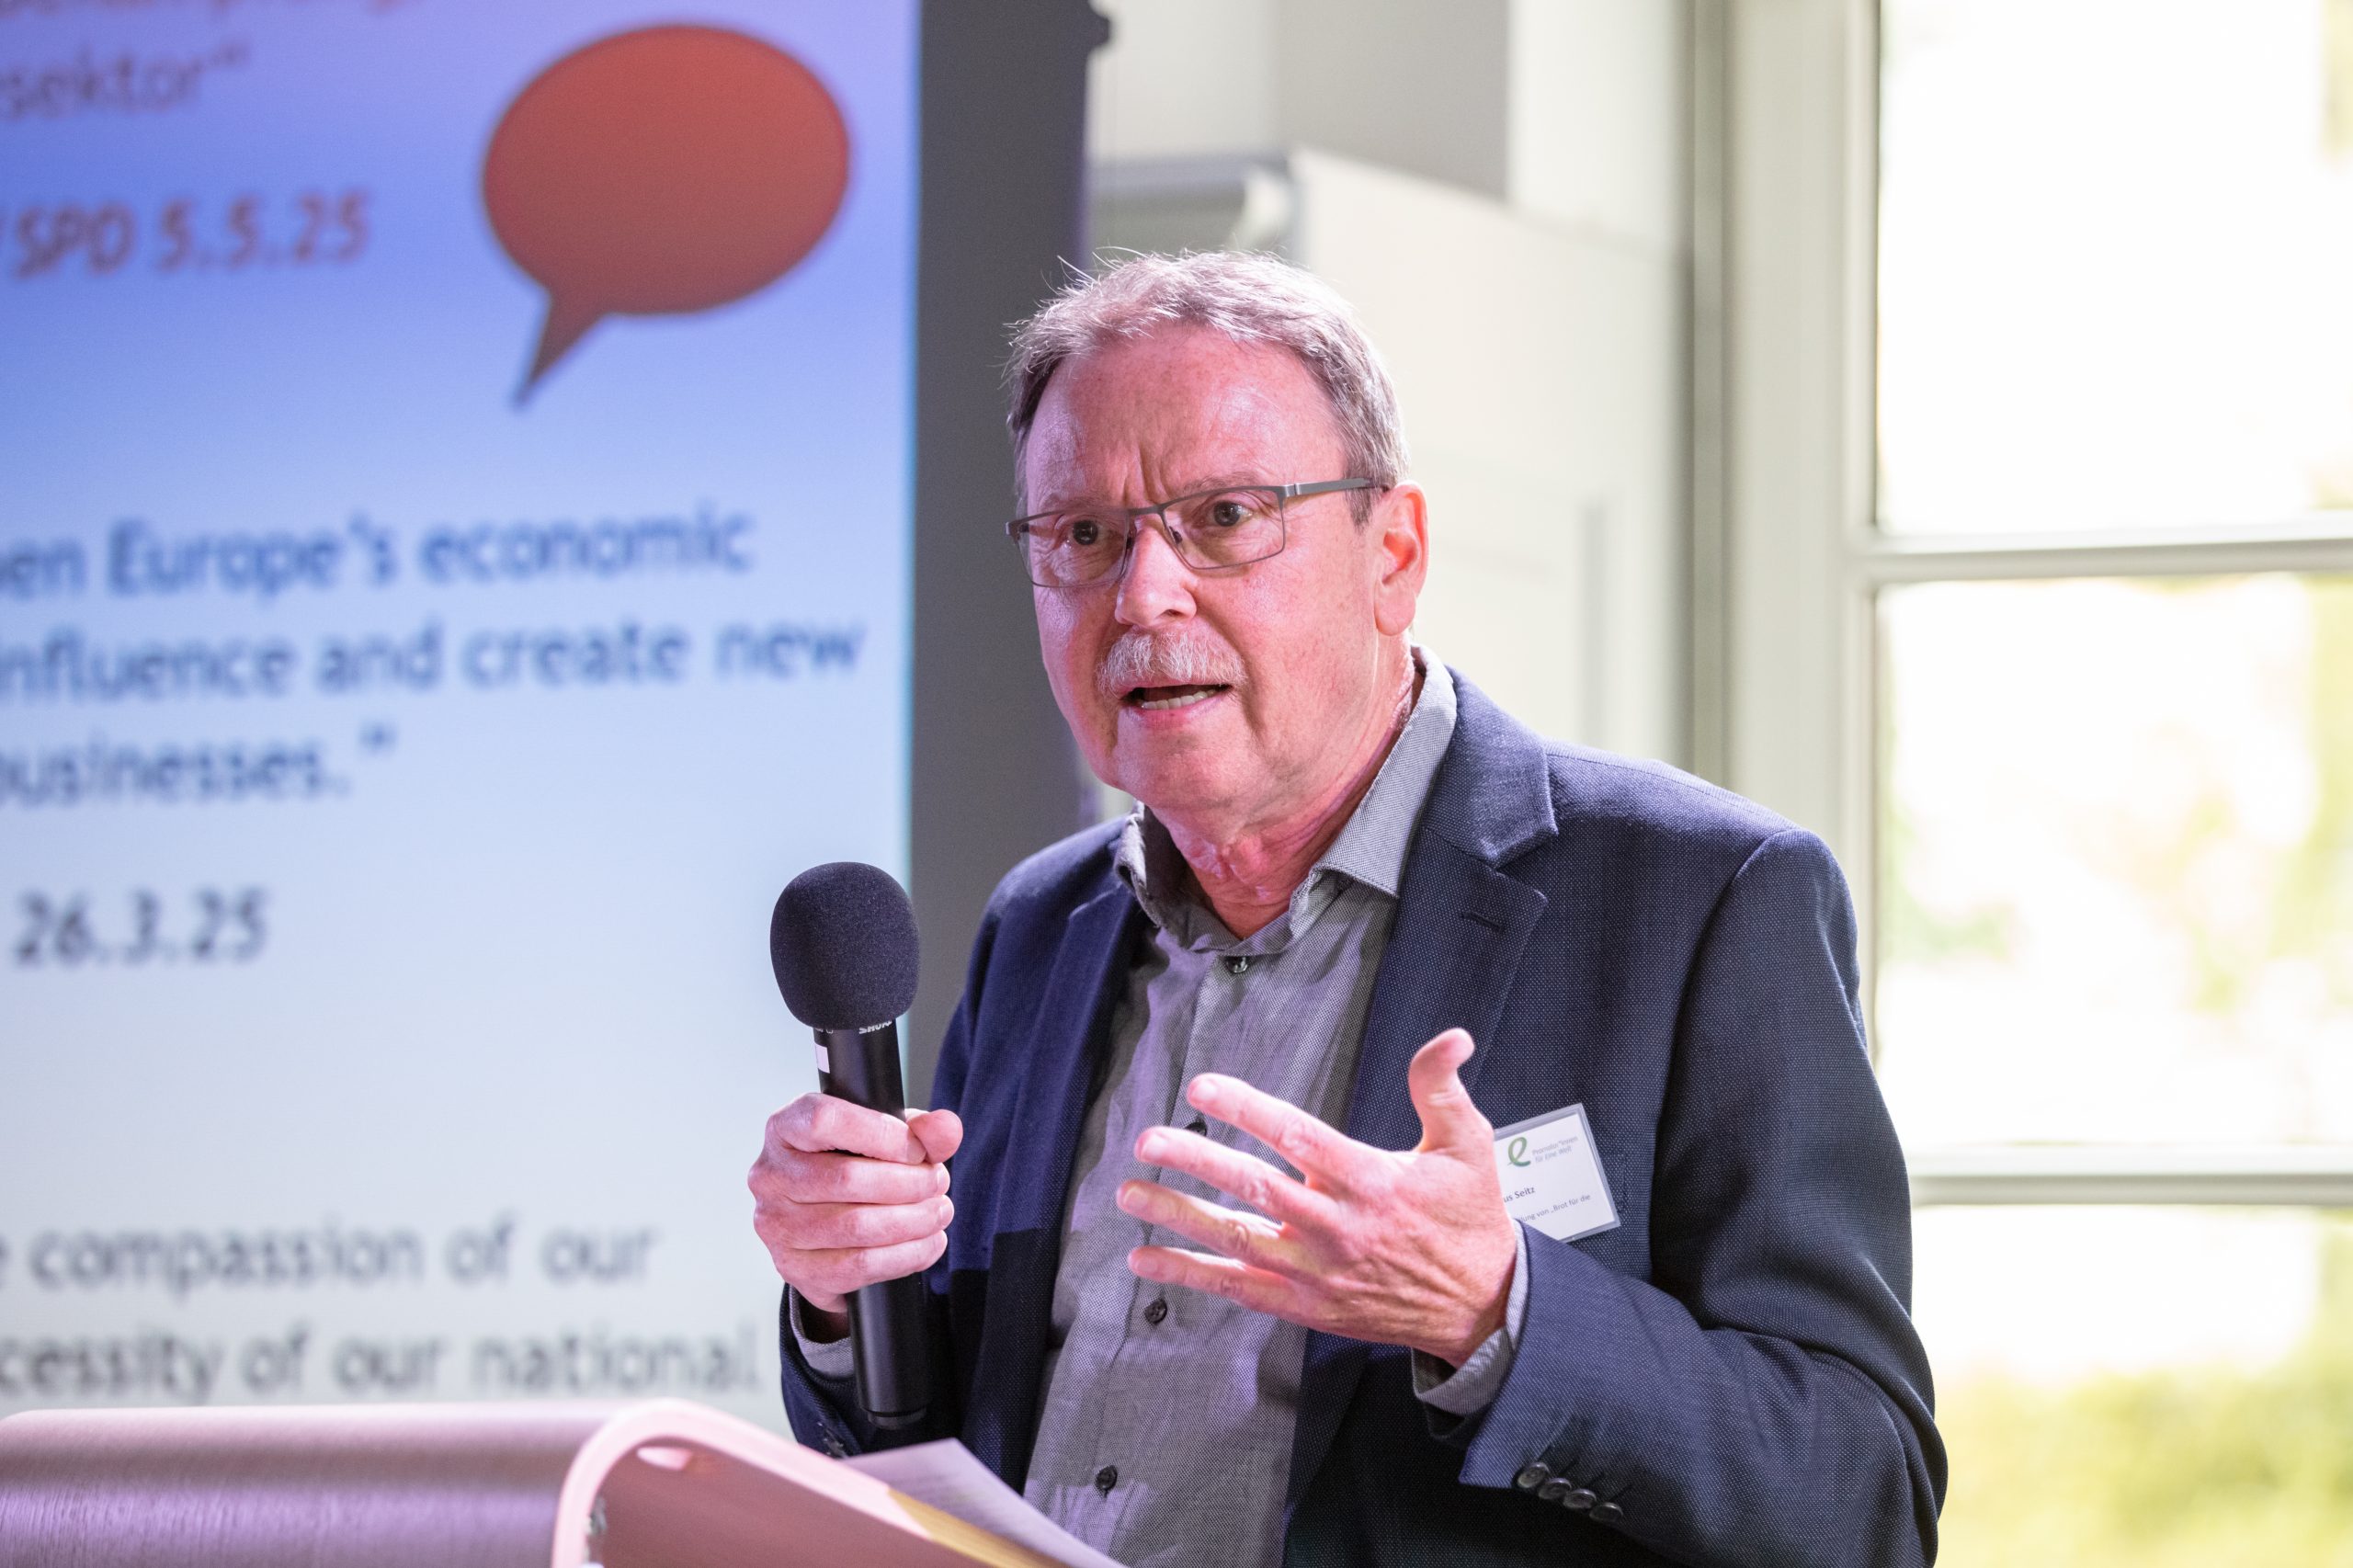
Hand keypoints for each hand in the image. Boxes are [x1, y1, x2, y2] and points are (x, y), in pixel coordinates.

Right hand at [748, 1094, 962, 1329]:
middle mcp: (771, 1175)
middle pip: (846, 1178)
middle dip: (909, 1183)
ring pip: (856, 1226)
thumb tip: (946, 1129)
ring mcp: (777, 1226)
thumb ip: (919, 1129)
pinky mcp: (795, 1267)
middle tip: (938, 1182)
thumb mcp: (884, 1138)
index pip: (825, 1120)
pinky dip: (905, 1256)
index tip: (916, 1149)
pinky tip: (928, 1243)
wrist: (824, 1229)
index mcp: (785, 1128)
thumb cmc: (851, 1168)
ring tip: (939, 1211)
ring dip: (913, 1221)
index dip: (881, 1135)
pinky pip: (859, 1266)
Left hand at [1117, 1028, 1516, 1366]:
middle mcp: (1336, 1227)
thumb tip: (1451, 1038)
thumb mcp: (1468, 1146)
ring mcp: (1315, 1272)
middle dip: (1196, 1161)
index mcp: (1371, 1181)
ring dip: (1178, 1217)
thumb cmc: (1469, 1220)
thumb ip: (1442, 1089)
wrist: (1482, 1308)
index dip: (1247, 1109)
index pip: (1297, 1137)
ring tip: (1130, 1194)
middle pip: (1255, 1188)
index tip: (1204, 1086)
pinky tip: (1145, 1259)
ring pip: (1236, 1240)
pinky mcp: (1304, 1305)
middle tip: (1149, 1140)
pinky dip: (1189, 1275)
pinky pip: (1237, 1289)